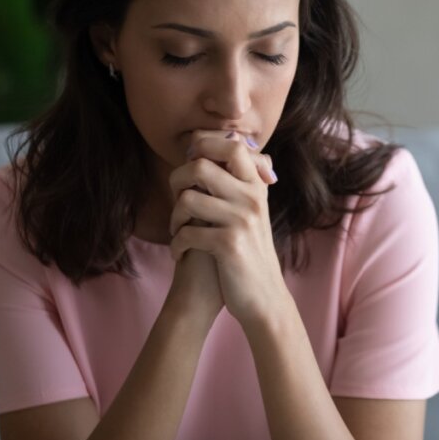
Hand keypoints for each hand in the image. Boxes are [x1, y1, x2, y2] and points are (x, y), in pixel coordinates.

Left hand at [168, 130, 286, 328]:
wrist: (264, 297)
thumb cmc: (250, 251)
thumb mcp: (253, 211)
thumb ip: (241, 180)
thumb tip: (228, 142)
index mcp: (257, 186)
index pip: (232, 145)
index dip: (203, 146)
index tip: (190, 164)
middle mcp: (252, 198)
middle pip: (201, 165)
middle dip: (177, 180)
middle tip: (178, 199)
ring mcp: (242, 220)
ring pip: (188, 199)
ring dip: (174, 217)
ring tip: (178, 230)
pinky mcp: (229, 244)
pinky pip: (187, 231)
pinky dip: (177, 244)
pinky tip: (181, 252)